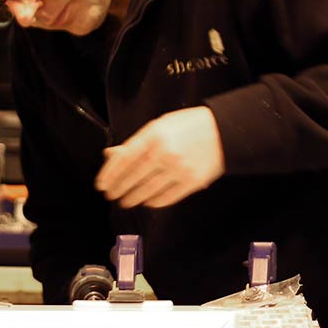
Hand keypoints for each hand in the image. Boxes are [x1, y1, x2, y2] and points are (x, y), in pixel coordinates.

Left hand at [96, 107, 225, 208]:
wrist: (225, 132)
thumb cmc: (189, 126)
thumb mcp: (160, 126)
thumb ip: (136, 142)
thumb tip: (111, 155)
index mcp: (154, 135)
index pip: (124, 159)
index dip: (110, 174)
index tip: (102, 184)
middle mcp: (165, 153)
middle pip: (133, 177)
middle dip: (119, 189)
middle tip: (111, 195)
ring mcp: (179, 169)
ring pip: (148, 190)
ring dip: (133, 198)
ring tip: (126, 201)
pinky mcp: (192, 182)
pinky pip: (167, 197)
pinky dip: (154, 202)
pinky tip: (147, 202)